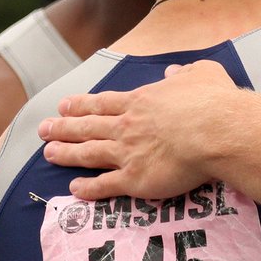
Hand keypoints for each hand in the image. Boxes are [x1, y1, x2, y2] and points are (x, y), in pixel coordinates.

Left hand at [39, 60, 237, 199]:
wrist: (216, 132)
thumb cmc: (214, 102)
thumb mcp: (202, 73)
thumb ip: (184, 72)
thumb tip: (174, 71)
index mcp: (141, 101)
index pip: (102, 103)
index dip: (80, 105)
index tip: (63, 105)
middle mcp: (127, 126)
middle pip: (87, 127)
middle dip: (63, 128)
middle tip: (44, 129)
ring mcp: (128, 153)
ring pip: (89, 153)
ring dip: (67, 153)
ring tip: (48, 153)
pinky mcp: (135, 180)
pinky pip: (106, 185)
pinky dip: (88, 188)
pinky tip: (74, 189)